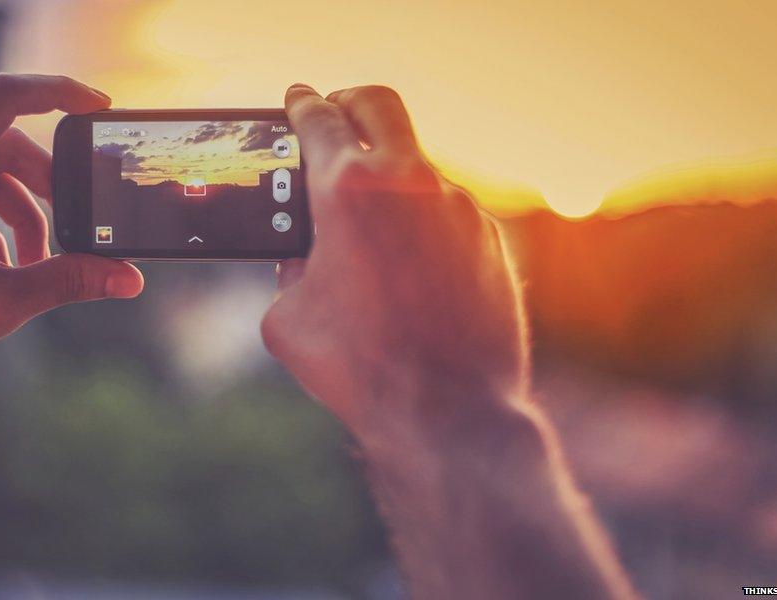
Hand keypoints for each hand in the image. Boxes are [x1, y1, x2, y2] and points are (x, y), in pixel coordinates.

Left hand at [0, 74, 143, 431]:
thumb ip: (69, 281)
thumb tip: (128, 278)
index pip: (2, 101)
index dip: (57, 92)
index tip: (98, 107)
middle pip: (4, 148)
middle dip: (49, 190)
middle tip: (77, 230)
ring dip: (23, 215)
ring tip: (37, 266)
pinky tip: (1, 269)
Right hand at [261, 85, 635, 598]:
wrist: (447, 411)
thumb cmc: (359, 369)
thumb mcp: (288, 318)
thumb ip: (287, 270)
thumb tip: (303, 256)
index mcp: (347, 191)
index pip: (318, 119)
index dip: (300, 104)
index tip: (297, 99)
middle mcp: (409, 183)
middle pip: (378, 103)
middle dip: (348, 101)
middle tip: (334, 114)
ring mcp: (458, 206)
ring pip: (417, 162)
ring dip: (389, 175)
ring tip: (371, 222)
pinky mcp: (490, 237)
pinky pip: (447, 210)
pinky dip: (422, 220)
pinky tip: (411, 264)